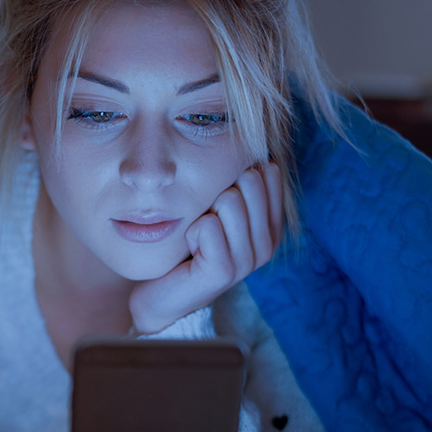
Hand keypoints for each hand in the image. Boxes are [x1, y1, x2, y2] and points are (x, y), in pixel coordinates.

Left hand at [129, 162, 283, 333]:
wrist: (159, 293)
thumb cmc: (187, 245)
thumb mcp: (215, 207)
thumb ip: (236, 179)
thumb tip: (247, 137)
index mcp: (272, 224)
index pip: (268, 171)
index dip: (233, 176)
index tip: (218, 204)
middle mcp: (268, 243)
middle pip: (249, 180)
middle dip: (216, 193)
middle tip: (205, 223)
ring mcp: (249, 260)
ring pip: (229, 200)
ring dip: (202, 214)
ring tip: (197, 239)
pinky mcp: (224, 272)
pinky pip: (207, 226)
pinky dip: (190, 232)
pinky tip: (190, 251)